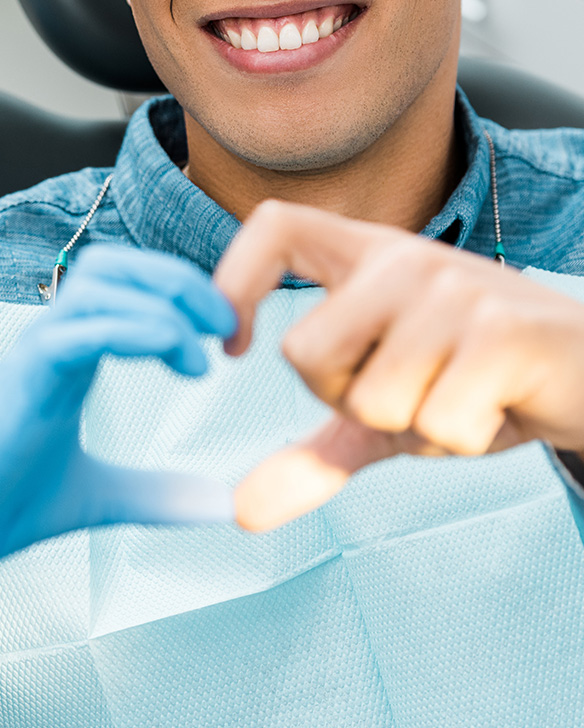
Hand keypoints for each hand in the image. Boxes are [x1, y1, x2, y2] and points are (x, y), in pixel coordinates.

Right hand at [0, 245, 237, 634]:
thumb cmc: (1, 503)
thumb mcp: (102, 496)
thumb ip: (157, 494)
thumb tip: (222, 505)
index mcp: (69, 354)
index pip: (125, 285)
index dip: (181, 294)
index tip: (226, 339)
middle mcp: (52, 339)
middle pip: (115, 264)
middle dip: (180, 281)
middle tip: (227, 327)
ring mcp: (33, 351)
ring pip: (100, 282)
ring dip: (165, 301)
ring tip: (204, 352)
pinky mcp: (21, 376)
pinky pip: (81, 329)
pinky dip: (138, 330)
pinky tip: (180, 361)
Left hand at [214, 200, 583, 532]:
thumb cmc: (476, 378)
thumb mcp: (387, 407)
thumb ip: (315, 449)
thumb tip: (242, 509)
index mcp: (365, 255)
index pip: (274, 227)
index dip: (233, 280)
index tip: (234, 347)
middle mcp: (403, 256)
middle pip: (305, 353)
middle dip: (346, 401)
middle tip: (408, 390)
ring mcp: (454, 288)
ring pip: (372, 399)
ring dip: (413, 425)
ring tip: (457, 394)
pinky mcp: (503, 331)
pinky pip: (437, 423)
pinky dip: (462, 437)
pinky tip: (495, 405)